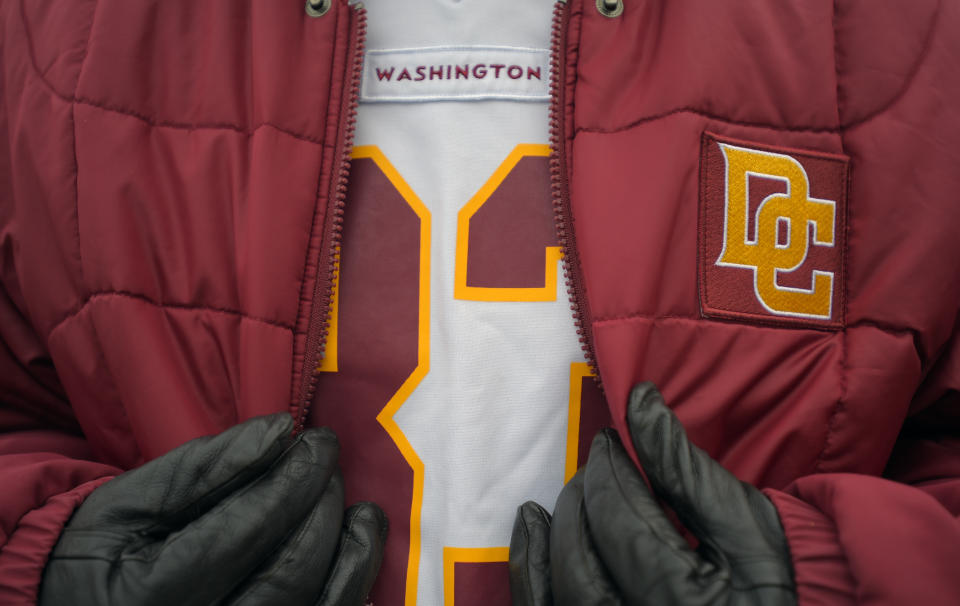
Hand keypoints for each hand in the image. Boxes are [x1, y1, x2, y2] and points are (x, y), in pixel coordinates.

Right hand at [39, 413, 386, 605]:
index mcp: (150, 596)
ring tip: (363, 511)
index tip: (317, 440)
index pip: (245, 531)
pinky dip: (349, 591)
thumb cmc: (101, 550)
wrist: (79, 605)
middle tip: (329, 462)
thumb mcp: (131, 499)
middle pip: (287, 574)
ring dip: (352, 555)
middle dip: (321, 507)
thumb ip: (206, 466)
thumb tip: (279, 431)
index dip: (293, 480)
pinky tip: (356, 554)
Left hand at [510, 383, 794, 604]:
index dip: (611, 471)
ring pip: (558, 592)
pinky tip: (532, 528)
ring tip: (554, 498)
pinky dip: (530, 572)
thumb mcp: (745, 523)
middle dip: (582, 500)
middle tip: (595, 468)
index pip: (625, 522)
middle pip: (583, 560)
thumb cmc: (773, 579)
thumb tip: (639, 401)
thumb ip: (686, 467)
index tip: (610, 442)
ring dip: (550, 536)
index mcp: (690, 602)